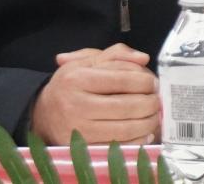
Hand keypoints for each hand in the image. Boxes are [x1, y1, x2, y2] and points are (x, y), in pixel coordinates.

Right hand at [32, 43, 158, 144]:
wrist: (45, 113)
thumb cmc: (71, 84)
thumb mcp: (87, 61)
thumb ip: (116, 54)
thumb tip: (143, 58)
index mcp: (77, 78)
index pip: (121, 79)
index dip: (144, 81)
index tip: (154, 83)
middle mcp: (77, 104)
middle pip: (126, 105)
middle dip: (150, 103)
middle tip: (157, 100)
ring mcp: (81, 129)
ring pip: (126, 128)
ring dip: (148, 122)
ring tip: (155, 115)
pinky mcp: (85, 148)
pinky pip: (120, 146)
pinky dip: (138, 140)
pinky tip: (145, 132)